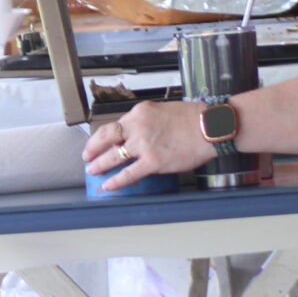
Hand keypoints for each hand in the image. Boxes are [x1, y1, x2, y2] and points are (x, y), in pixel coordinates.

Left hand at [82, 100, 220, 190]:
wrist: (210, 127)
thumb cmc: (193, 118)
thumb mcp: (163, 110)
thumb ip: (147, 121)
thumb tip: (138, 134)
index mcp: (140, 112)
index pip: (114, 125)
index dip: (102, 136)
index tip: (97, 142)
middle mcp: (137, 126)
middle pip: (106, 138)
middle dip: (93, 149)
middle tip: (87, 157)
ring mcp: (144, 145)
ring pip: (113, 157)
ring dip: (100, 165)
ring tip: (92, 171)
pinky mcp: (153, 162)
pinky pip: (128, 174)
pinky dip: (115, 181)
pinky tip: (107, 186)